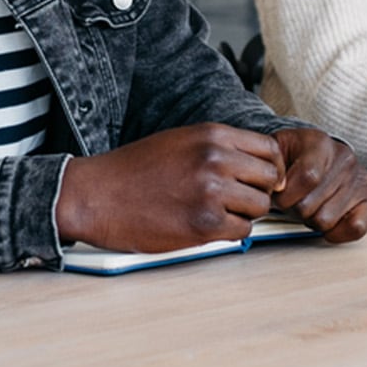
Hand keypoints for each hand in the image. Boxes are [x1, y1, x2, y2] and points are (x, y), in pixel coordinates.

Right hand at [57, 123, 282, 252]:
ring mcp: (212, 192)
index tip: (257, 180)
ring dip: (243, 213)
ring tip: (216, 212)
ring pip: (259, 207)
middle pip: (269, 178)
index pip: (269, 149)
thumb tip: (257, 164)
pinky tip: (205, 225)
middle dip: (257, 191)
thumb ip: (218, 148)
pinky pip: (242, 231)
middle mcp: (216, 159)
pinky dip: (229, 232)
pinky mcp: (205, 224)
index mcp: (211, 134)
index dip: (268, 167)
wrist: (97, 196)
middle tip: (235, 200)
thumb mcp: (180, 141)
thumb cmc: (134, 170)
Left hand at [270, 128, 366, 242]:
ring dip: (312, 219)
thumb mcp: (276, 152)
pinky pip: (356, 228)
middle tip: (296, 200)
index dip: (286, 195)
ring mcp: (360, 179)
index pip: (307, 178)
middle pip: (311, 205)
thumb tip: (278, 186)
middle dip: (295, 209)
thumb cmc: (294, 157)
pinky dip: (337, 232)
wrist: (315, 154)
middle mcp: (345, 159)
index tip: (279, 195)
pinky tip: (328, 221)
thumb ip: (272, 167)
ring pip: (326, 220)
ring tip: (311, 205)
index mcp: (320, 143)